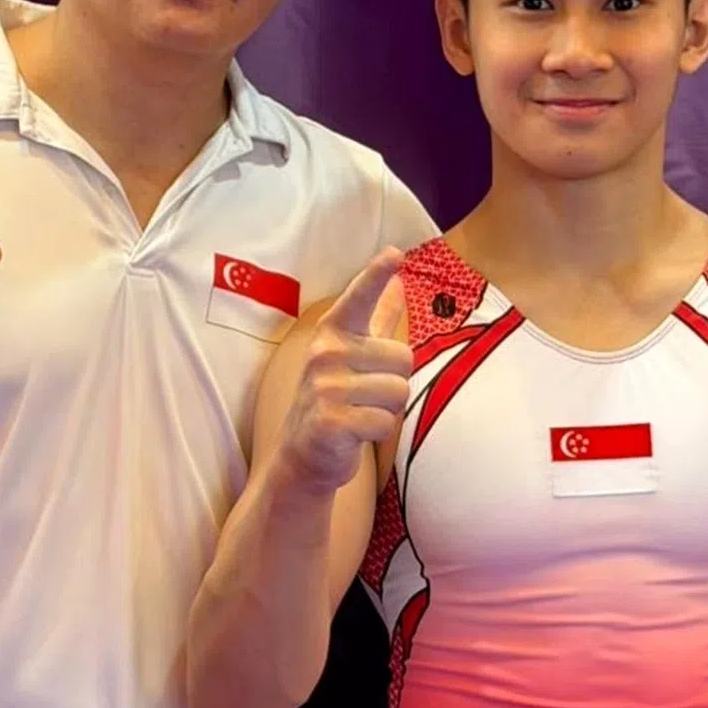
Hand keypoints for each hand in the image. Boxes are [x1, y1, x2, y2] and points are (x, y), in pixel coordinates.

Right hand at [277, 249, 411, 496]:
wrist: (304, 453)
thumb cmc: (337, 397)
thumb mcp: (353, 354)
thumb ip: (376, 318)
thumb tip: (398, 282)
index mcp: (334, 332)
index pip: (360, 298)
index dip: (377, 275)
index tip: (395, 254)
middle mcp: (326, 352)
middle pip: (404, 358)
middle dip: (394, 382)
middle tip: (365, 395)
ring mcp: (325, 386)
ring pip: (398, 392)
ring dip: (387, 410)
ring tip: (359, 413)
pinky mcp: (331, 420)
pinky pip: (385, 422)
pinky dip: (378, 433)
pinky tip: (354, 433)